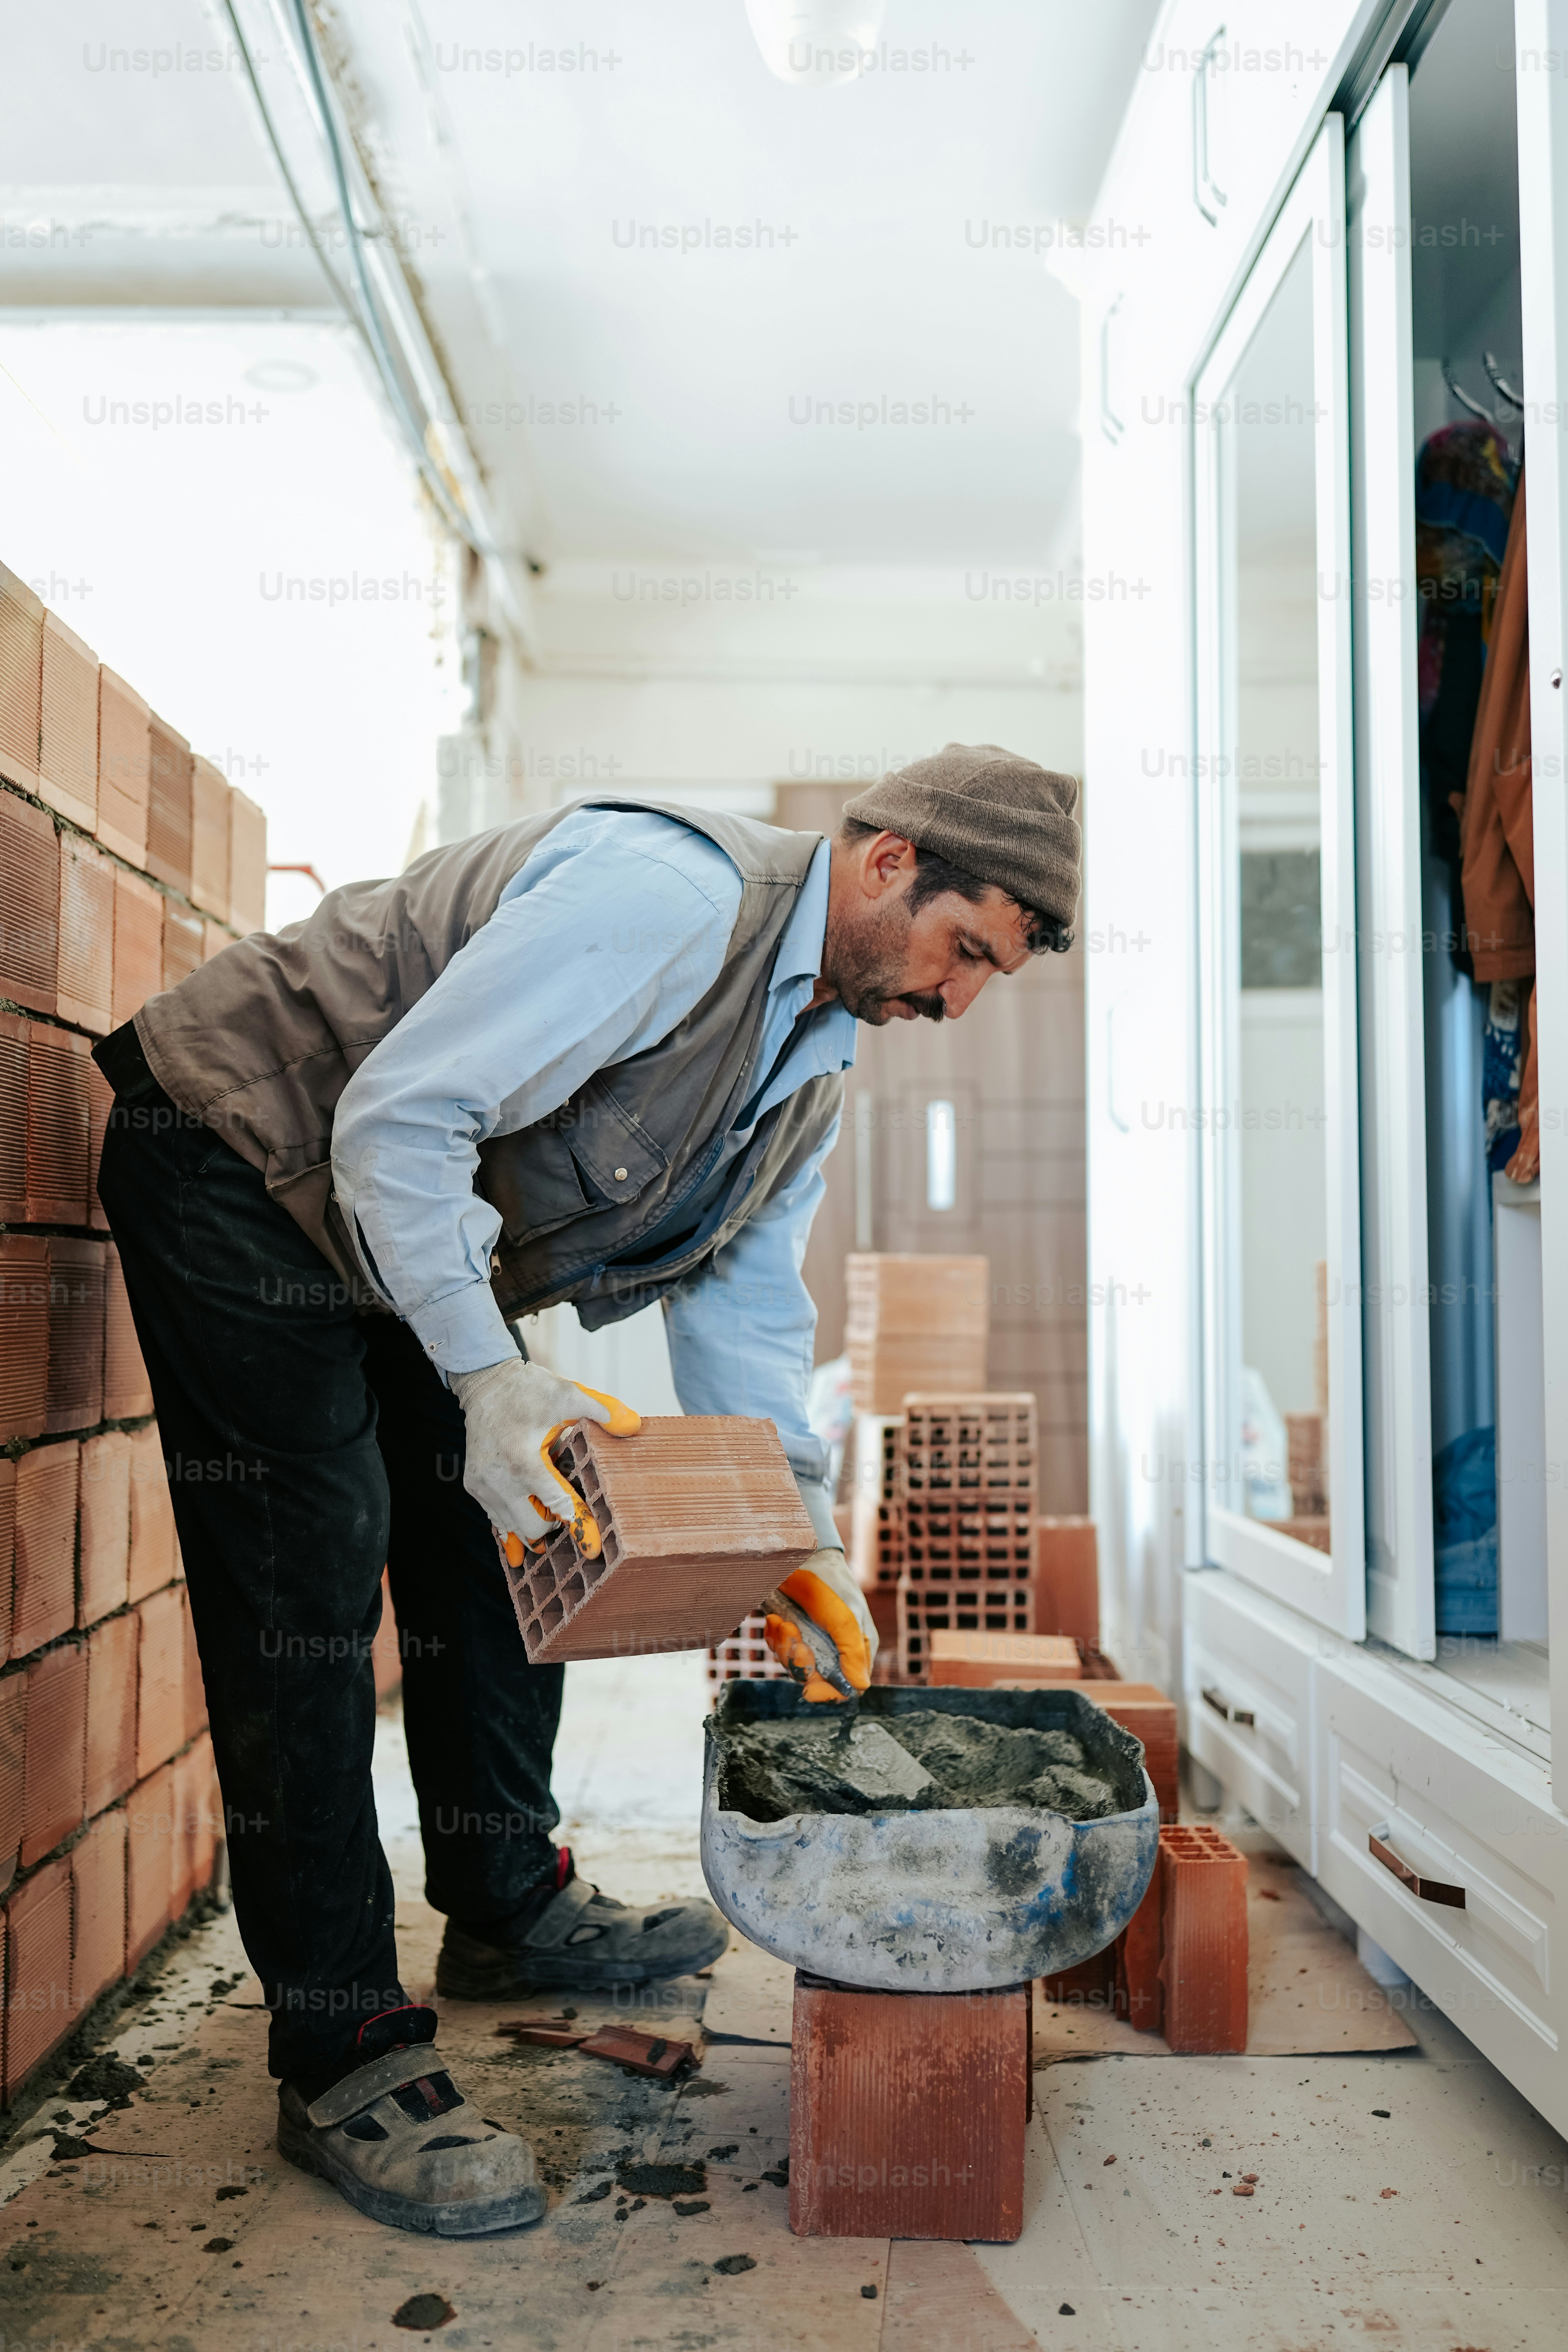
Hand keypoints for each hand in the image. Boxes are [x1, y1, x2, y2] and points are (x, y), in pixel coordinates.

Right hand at [451, 1356, 638, 1555]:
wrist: (485, 1382)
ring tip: (549, 1517)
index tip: (593, 1549)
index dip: (579, 1527)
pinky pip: (496, 1518)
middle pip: (533, 1527)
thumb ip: (603, 1410)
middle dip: (554, 1526)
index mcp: (524, 1461)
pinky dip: (513, 1522)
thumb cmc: (528, 1389)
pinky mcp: (473, 1485)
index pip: (557, 1505)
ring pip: (512, 1528)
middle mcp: (499, 1479)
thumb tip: (634, 1426)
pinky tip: (525, 1527)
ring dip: (533, 1526)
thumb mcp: (568, 1393)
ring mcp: (482, 1485)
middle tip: (568, 1513)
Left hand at [763, 1547, 876, 1701]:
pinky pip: (779, 1650)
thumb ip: (853, 1653)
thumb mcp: (844, 1618)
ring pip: (794, 1667)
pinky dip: (775, 1637)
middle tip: (794, 1635)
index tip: (810, 1688)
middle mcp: (835, 1649)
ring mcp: (812, 1641)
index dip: (828, 1693)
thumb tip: (860, 1687)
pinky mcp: (792, 1632)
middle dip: (800, 1662)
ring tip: (784, 1622)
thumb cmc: (828, 1585)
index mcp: (857, 1648)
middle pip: (815, 1680)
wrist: (797, 1556)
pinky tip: (776, 1618)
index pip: (848, 1688)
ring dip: (785, 1647)